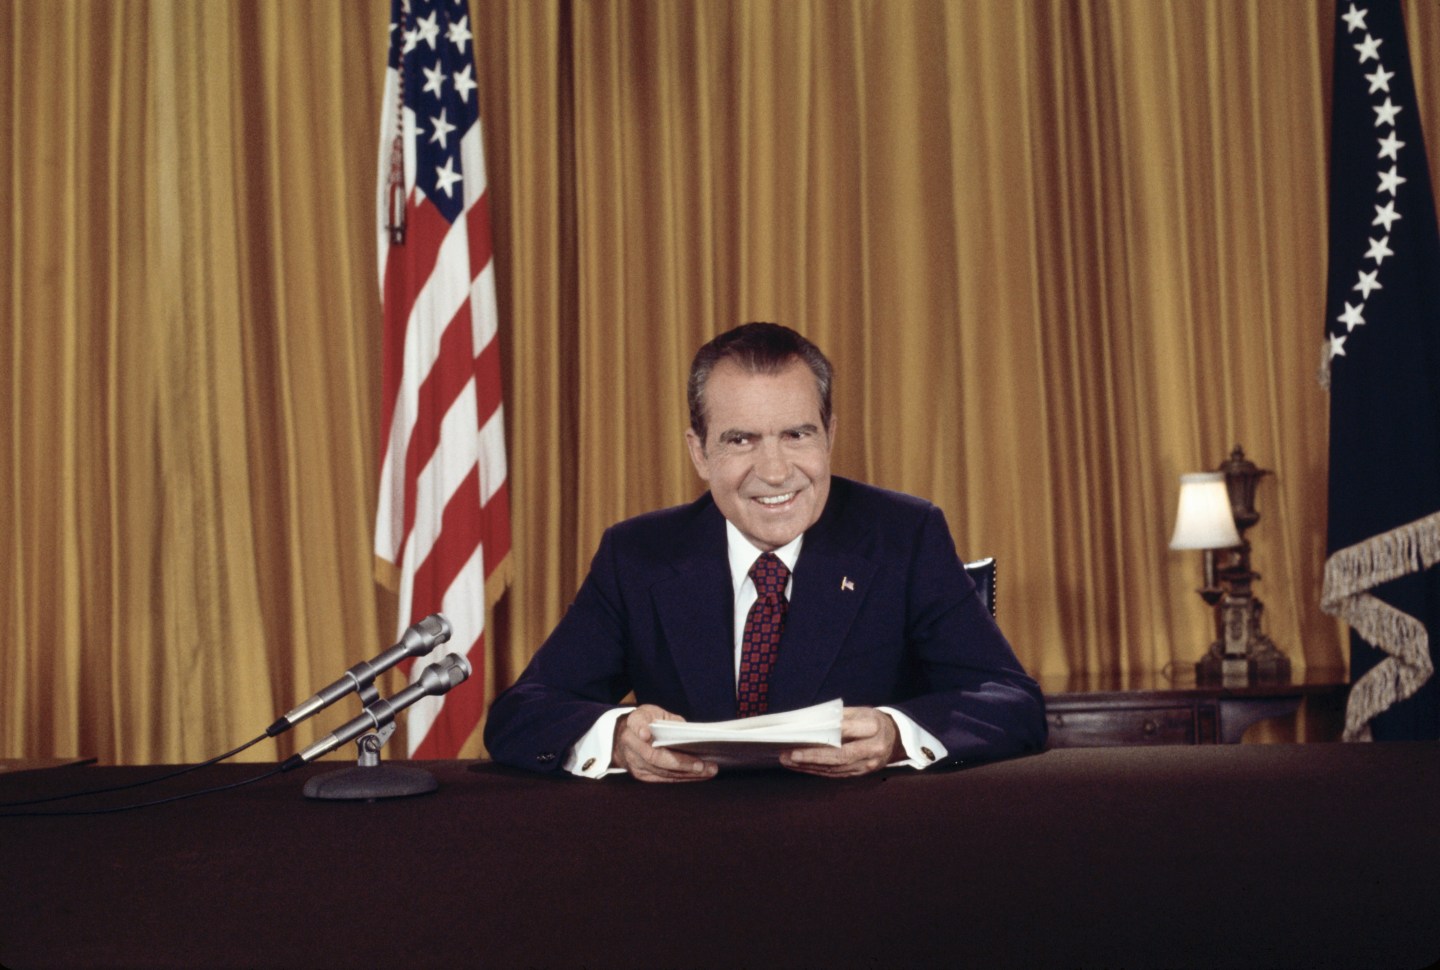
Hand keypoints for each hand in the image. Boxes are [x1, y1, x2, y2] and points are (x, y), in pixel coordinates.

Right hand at [611, 704, 718, 782]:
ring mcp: (634, 761)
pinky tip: (698, 775)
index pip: (636, 724)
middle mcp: (630, 743)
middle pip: (653, 756)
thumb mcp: (657, 713)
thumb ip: (671, 720)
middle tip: (702, 765)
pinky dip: (682, 778)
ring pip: (661, 771)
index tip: (646, 734)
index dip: (640, 729)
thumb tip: (692, 733)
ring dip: (687, 773)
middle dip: (680, 762)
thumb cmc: (648, 722)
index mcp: (634, 722)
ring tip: (708, 770)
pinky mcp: (641, 775)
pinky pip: (663, 779)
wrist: (628, 736)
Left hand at [780, 706, 901, 777]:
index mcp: (874, 727)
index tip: (804, 733)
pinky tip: (801, 766)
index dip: (826, 734)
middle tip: (789, 755)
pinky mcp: (861, 774)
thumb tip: (811, 722)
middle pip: (840, 755)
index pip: (847, 730)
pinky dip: (816, 770)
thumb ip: (838, 716)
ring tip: (787, 760)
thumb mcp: (860, 711)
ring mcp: (868, 765)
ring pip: (835, 768)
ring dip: (809, 766)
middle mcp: (873, 749)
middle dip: (812, 756)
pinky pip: (835, 774)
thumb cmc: (872, 721)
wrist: (895, 739)